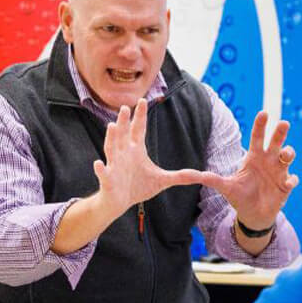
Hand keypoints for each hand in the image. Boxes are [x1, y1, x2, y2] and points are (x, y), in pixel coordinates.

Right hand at [89, 100, 212, 218]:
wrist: (119, 202)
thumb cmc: (138, 187)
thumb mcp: (163, 180)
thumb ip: (181, 176)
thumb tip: (202, 175)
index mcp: (136, 150)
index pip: (138, 129)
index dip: (140, 115)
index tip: (142, 100)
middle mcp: (124, 154)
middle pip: (124, 134)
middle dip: (124, 122)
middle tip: (126, 107)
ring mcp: (115, 166)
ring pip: (111, 148)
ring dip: (111, 138)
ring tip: (112, 126)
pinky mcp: (108, 180)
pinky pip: (104, 173)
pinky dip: (101, 169)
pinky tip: (98, 164)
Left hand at [195, 110, 297, 229]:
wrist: (253, 214)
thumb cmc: (240, 197)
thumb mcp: (227, 187)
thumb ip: (214, 180)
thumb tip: (198, 176)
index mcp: (254, 157)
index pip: (257, 137)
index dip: (260, 125)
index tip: (264, 113)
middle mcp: (268, 160)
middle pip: (276, 142)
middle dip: (280, 132)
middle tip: (284, 123)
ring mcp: (279, 172)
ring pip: (288, 156)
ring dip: (289, 153)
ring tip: (285, 155)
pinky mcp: (286, 185)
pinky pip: (292, 179)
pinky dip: (292, 179)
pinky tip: (287, 183)